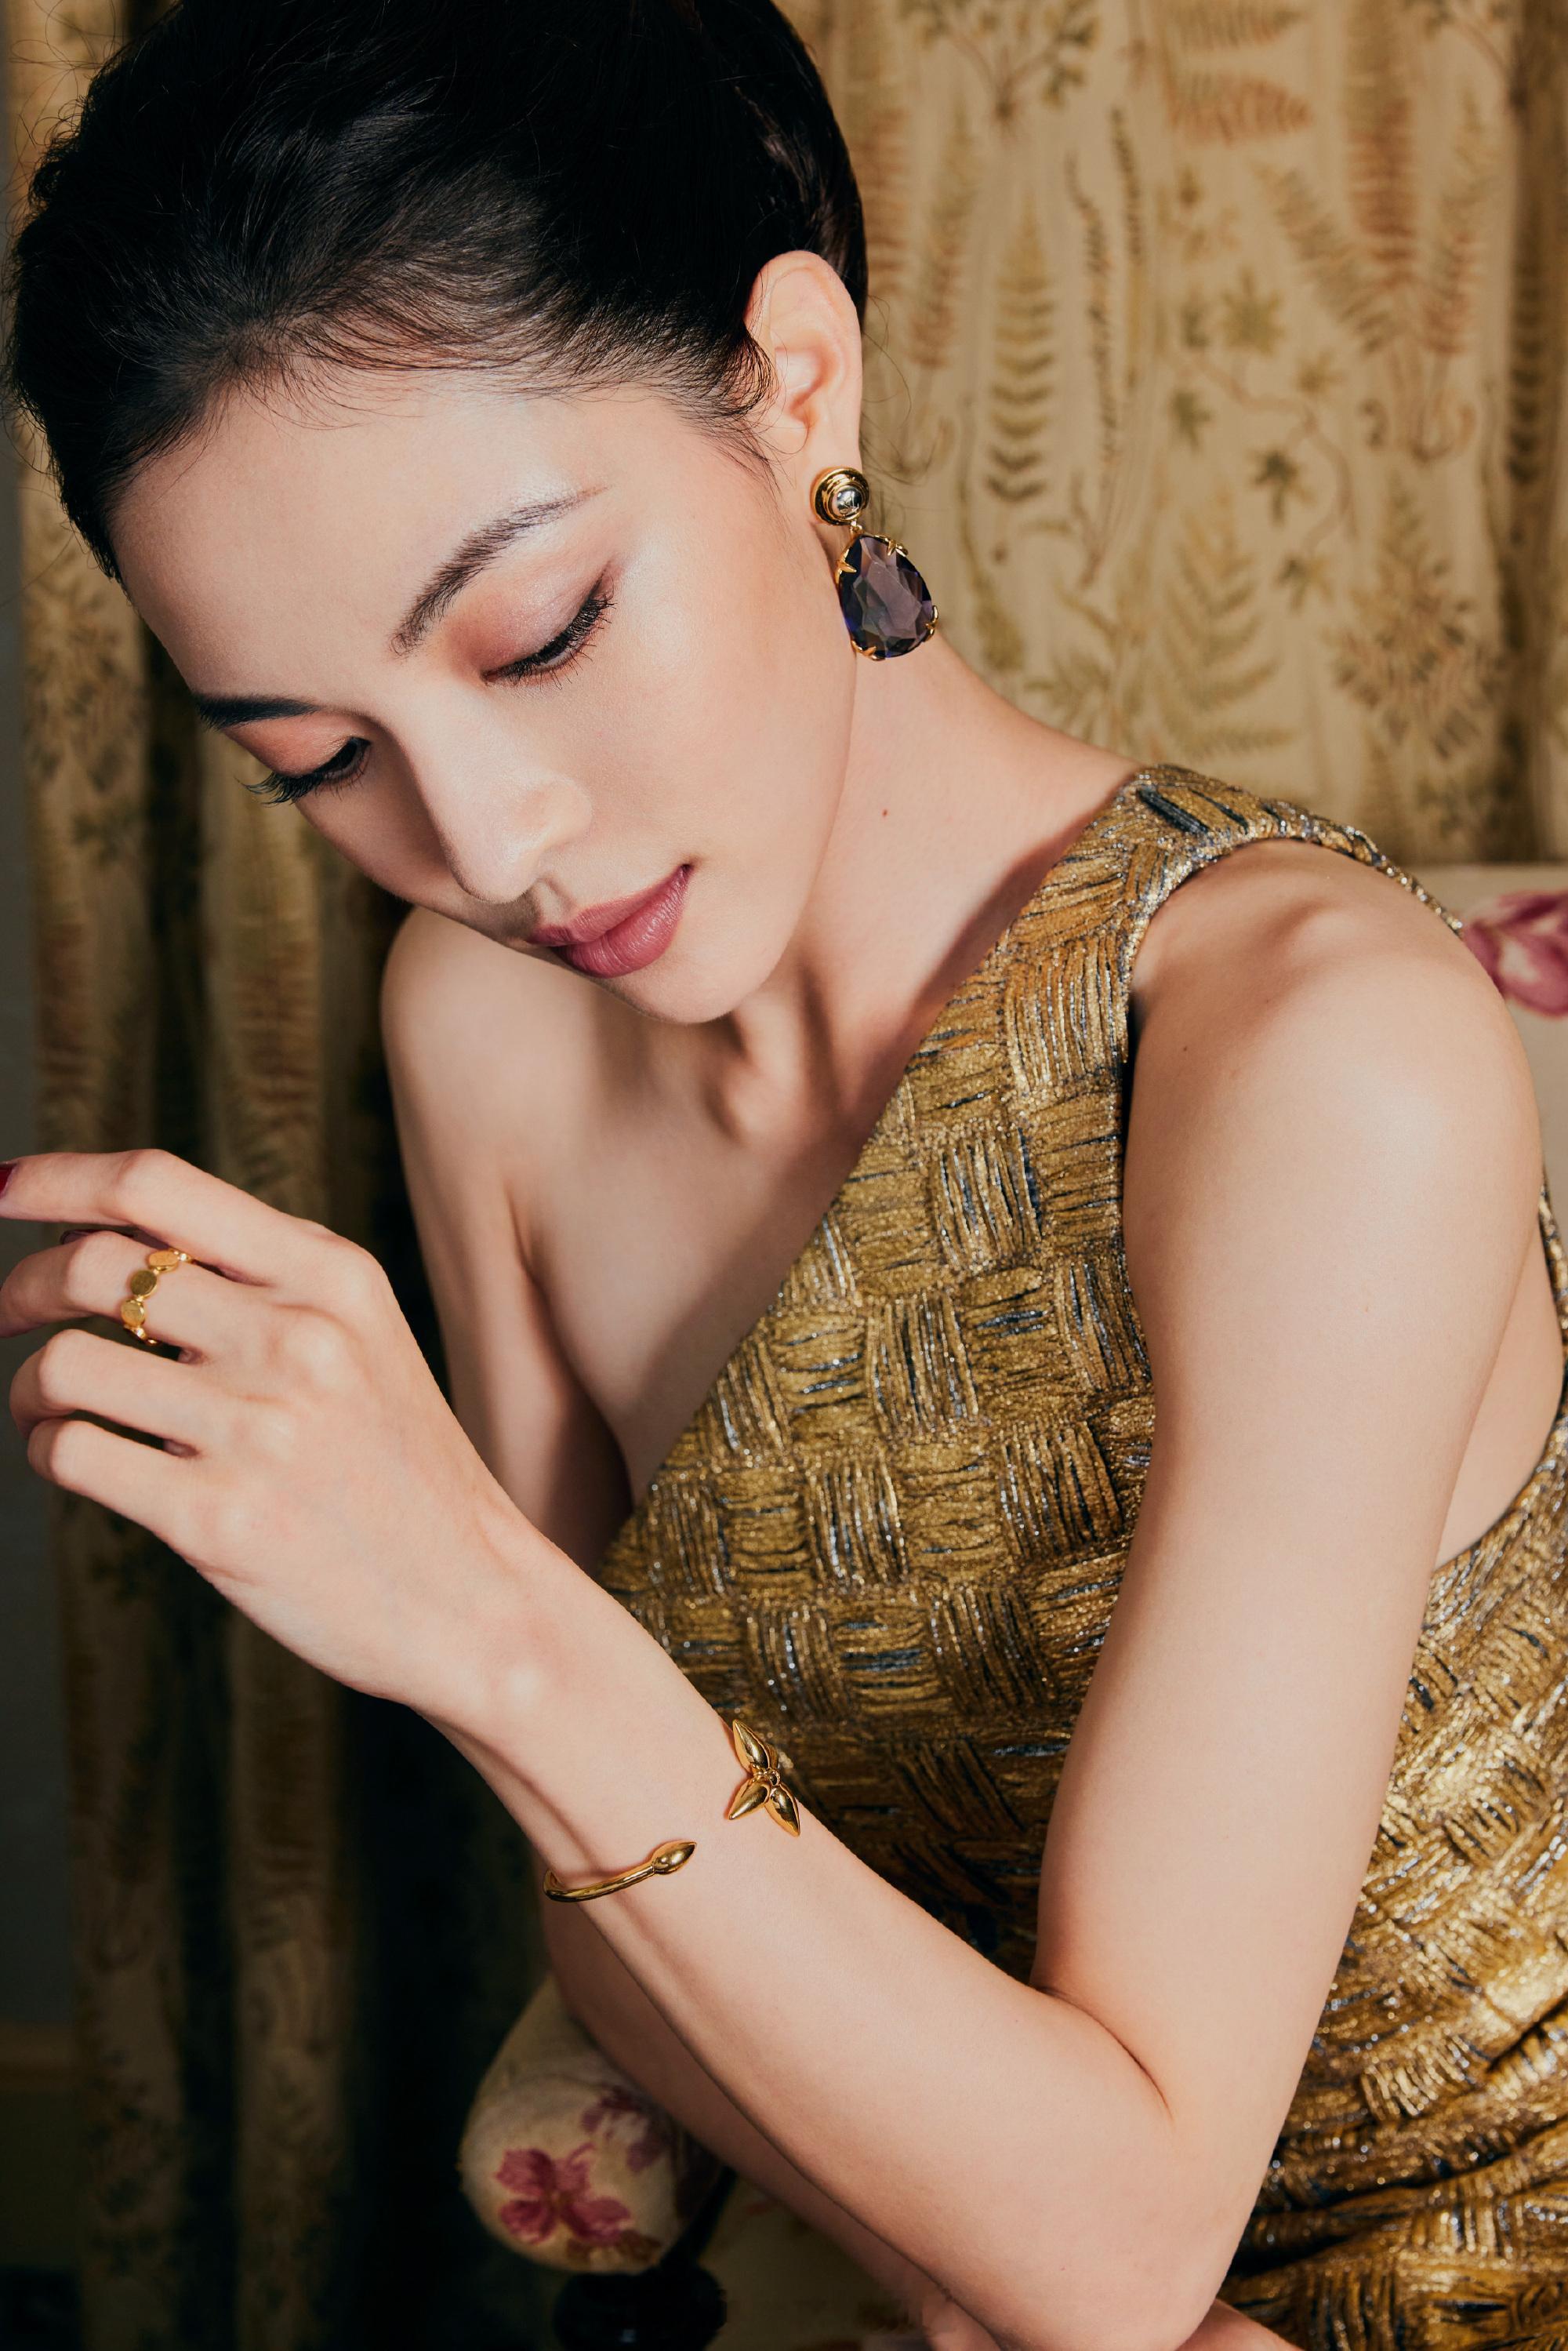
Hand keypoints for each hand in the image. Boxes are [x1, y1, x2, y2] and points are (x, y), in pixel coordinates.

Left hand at [1, 1148, 536, 1726]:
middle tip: (7, 1312)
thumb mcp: (362, 1338)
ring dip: (30, 1384)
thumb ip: (263, 1279)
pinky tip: (79, 1455)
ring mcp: (258, 1429)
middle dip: (21, 1287)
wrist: (473, 1598)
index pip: (157, 1185)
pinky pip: (73, 1454)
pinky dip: (48, 1450)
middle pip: (93, 1266)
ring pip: (67, 1365)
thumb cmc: (400, 1467)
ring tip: (47, 1405)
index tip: (2, 1190)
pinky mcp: (217, 1518)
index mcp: (331, 1277)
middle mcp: (296, 1338)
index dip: (57, 1178)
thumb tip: (115, 1233)